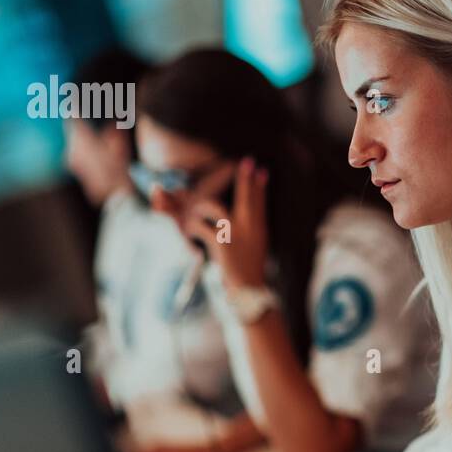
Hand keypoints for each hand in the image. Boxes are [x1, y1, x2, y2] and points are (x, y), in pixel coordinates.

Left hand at [158, 157, 268, 289]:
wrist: (248, 289)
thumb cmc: (250, 266)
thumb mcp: (258, 242)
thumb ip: (254, 223)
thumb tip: (252, 206)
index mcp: (258, 226)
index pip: (259, 200)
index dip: (258, 184)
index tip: (261, 170)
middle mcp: (249, 227)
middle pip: (246, 196)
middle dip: (245, 179)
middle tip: (246, 162)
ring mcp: (235, 234)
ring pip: (214, 208)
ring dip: (200, 208)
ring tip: (195, 212)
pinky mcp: (221, 244)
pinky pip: (201, 228)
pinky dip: (192, 229)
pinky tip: (191, 233)